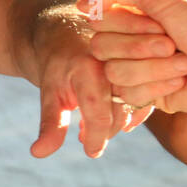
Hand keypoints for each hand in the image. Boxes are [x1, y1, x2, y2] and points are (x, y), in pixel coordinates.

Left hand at [28, 3, 161, 158]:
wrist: (66, 32)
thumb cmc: (56, 67)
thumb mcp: (49, 93)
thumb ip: (50, 124)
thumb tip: (38, 154)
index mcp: (89, 69)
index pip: (100, 115)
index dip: (96, 139)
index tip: (90, 152)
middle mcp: (115, 63)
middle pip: (120, 113)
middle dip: (107, 132)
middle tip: (87, 136)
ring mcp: (132, 61)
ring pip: (136, 105)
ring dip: (121, 123)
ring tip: (99, 125)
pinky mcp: (143, 64)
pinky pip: (148, 95)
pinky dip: (135, 111)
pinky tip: (118, 117)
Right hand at [79, 0, 186, 112]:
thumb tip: (83, 4)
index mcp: (127, 18)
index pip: (98, 22)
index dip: (126, 24)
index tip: (158, 22)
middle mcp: (125, 43)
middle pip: (101, 48)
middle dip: (141, 47)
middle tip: (172, 44)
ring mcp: (132, 70)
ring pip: (115, 73)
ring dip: (155, 68)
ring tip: (182, 63)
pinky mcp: (142, 95)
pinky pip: (129, 94)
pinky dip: (159, 86)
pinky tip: (179, 81)